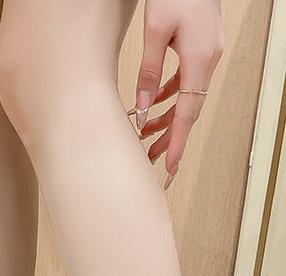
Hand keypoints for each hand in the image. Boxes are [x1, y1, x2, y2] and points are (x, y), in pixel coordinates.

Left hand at [134, 0, 223, 188]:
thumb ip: (148, 72)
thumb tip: (143, 108)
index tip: (170, 166)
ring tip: (146, 137)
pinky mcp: (201, 49)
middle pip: (189, 111)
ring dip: (167, 119)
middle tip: (153, 161)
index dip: (178, 143)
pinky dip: (170, 97)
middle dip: (171, 138)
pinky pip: (186, 83)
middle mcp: (208, 61)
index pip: (188, 114)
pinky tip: (153, 106)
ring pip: (187, 98)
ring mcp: (207, 55)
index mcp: (200, 60)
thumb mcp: (154, 32)